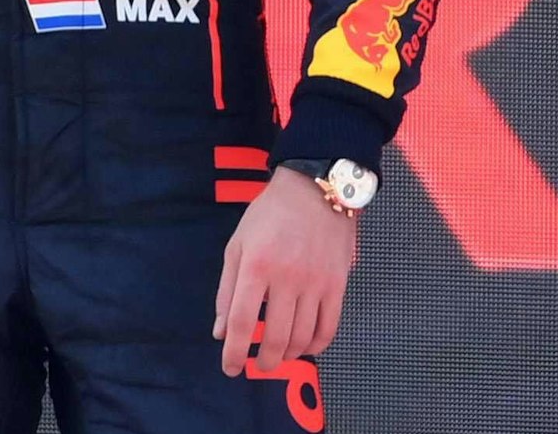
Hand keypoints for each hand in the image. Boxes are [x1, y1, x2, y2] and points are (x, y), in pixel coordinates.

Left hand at [213, 167, 356, 375]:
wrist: (314, 188)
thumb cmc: (270, 214)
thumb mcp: (238, 244)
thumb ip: (227, 289)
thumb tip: (220, 332)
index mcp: (256, 265)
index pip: (241, 322)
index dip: (233, 352)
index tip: (231, 368)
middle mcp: (287, 277)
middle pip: (275, 337)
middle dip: (264, 361)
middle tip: (258, 365)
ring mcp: (315, 281)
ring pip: (303, 337)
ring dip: (289, 355)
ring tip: (279, 356)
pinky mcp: (338, 283)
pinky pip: (329, 326)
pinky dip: (317, 345)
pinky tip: (306, 346)